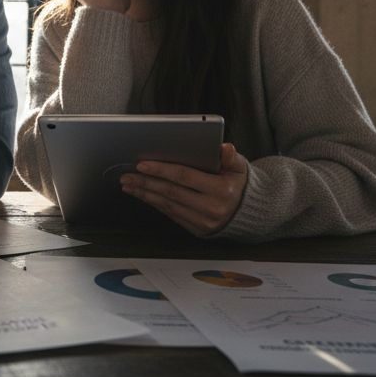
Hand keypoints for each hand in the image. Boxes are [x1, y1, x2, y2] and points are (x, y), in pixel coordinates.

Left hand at [119, 143, 248, 235]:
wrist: (248, 212)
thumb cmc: (239, 184)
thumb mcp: (240, 167)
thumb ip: (230, 156)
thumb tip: (224, 147)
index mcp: (221, 190)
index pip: (184, 176)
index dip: (161, 170)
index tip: (142, 164)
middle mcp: (211, 208)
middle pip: (171, 192)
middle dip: (146, 182)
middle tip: (127, 175)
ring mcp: (203, 221)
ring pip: (168, 205)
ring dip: (145, 194)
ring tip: (129, 185)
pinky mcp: (197, 230)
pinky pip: (171, 215)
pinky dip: (155, 204)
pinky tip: (144, 195)